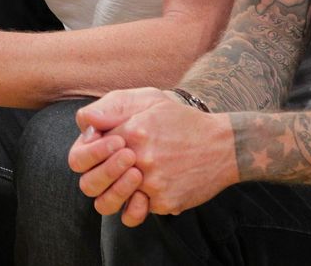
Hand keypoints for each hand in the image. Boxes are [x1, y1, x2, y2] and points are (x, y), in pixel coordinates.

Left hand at [72, 88, 238, 225]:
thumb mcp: (152, 101)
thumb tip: (86, 122)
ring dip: (115, 193)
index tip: (105, 149)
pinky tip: (154, 187)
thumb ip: (115, 107)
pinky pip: (139, 210)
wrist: (224, 146)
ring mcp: (152, 183)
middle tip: (115, 168)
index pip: (86, 152)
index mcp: (133, 131)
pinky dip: (142, 202)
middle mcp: (140, 159)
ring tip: (131, 181)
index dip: (90, 153)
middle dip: (97, 176)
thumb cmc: (185, 122)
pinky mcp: (164, 202)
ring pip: (111, 202)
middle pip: (91, 183)